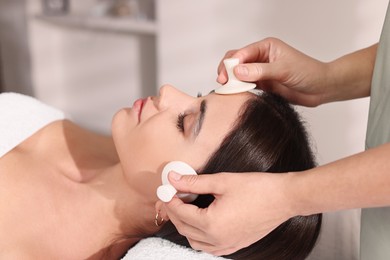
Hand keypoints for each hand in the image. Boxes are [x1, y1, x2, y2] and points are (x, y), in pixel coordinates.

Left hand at [163, 171, 293, 255]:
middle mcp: (218, 240)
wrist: (284, 198)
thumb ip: (194, 182)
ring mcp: (228, 245)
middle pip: (184, 229)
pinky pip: (209, 246)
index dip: (170, 200)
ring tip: (185, 207)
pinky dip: (199, 236)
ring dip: (185, 226)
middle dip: (175, 212)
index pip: (181, 214)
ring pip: (195, 241)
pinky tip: (201, 221)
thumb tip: (173, 178)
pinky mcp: (236, 245)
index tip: (166, 190)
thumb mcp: (222, 181)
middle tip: (172, 197)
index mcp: (212, 224)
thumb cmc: (256, 188)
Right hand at [217, 37, 329, 106]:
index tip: (226, 76)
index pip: (241, 53)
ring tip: (228, 90)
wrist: (321, 88)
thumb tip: (237, 71)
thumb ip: (260, 71)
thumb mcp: (283, 70)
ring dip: (231, 81)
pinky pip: (245, 85)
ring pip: (238, 74)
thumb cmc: (308, 72)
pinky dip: (239, 89)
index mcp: (266, 47)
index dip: (231, 64)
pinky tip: (237, 95)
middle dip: (227, 71)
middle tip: (223, 83)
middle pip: (235, 62)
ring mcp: (260, 71)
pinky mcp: (262, 84)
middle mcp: (261, 57)